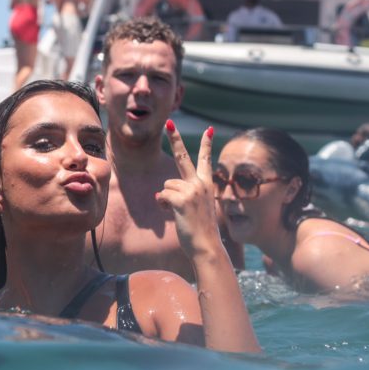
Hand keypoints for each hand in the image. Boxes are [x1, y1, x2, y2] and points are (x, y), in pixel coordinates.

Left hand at [156, 121, 220, 260]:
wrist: (207, 246)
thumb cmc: (200, 231)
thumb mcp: (196, 208)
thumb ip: (182, 196)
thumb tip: (159, 193)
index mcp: (206, 184)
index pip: (205, 160)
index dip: (206, 144)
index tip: (209, 129)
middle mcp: (200, 183)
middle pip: (182, 156)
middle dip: (175, 138)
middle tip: (169, 122)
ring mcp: (192, 190)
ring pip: (166, 185)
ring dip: (167, 198)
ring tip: (180, 212)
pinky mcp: (182, 199)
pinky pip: (163, 195)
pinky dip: (164, 205)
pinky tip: (174, 214)